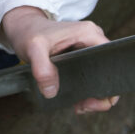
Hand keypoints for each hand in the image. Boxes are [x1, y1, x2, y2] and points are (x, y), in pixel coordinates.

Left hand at [0, 6, 118, 114]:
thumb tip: (51, 92)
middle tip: (84, 107)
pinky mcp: (82, 56)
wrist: (23, 27)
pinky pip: (92, 75)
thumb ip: (42, 68)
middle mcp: (93, 40)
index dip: (108, 84)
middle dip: (101, 94)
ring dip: (94, 94)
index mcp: (89, 34)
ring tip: (80, 106)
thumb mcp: (33, 48)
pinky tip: (77, 101)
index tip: (92, 99)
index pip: (112, 61)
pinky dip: (87, 89)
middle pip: (110, 71)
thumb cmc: (29, 33)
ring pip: (102, 75)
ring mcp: (89, 48)